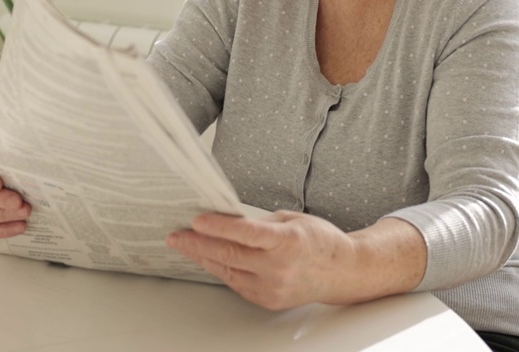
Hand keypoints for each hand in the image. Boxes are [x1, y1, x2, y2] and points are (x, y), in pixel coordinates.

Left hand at [166, 210, 359, 309]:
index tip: (196, 221)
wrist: (342, 272)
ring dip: (204, 257)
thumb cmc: (319, 241)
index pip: (245, 233)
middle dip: (197, 244)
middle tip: (176, 237)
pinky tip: (209, 258)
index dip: (218, 227)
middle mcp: (279, 267)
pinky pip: (236, 283)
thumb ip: (259, 224)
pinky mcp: (268, 300)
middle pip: (229, 255)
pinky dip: (221, 269)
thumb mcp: (291, 220)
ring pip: (228, 271)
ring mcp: (273, 287)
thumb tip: (226, 222)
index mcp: (288, 241)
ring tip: (186, 245)